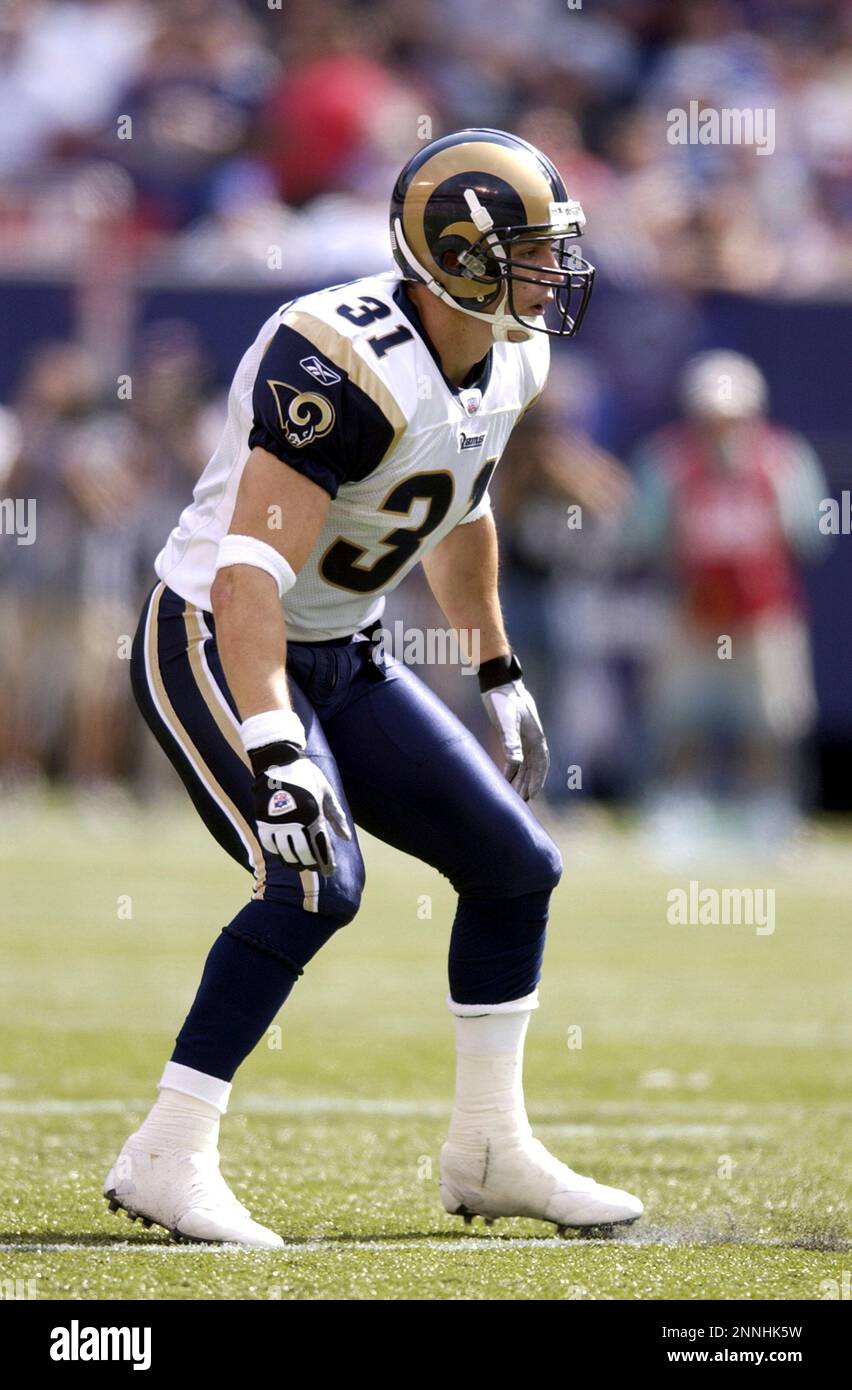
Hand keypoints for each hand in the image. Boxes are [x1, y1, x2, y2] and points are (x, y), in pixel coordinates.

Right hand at [252, 754, 350, 875]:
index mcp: (313, 814)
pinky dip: (279, 853)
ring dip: (295, 862)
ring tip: (302, 864)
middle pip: (304, 854)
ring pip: (286, 853)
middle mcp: (295, 821)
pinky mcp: (262, 822)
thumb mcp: (327, 793)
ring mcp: (277, 823)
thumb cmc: (307, 776)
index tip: (330, 871)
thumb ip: (337, 817)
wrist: (278, 761)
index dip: (326, 862)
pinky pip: (271, 846)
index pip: (321, 846)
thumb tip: (347, 838)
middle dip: (312, 863)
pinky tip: (285, 854)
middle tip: (317, 867)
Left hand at [481, 677, 549, 801]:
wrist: (499, 683)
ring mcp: (524, 738)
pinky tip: (505, 779)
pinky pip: (516, 758)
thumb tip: (516, 764)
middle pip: (533, 768)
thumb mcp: (507, 721)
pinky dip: (512, 770)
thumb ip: (510, 742)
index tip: (532, 796)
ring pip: (525, 765)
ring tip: (514, 795)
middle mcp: (533, 740)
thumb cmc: (504, 701)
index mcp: (536, 738)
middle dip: (528, 784)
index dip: (537, 781)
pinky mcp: (514, 736)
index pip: (541, 765)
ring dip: (520, 779)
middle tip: (521, 802)